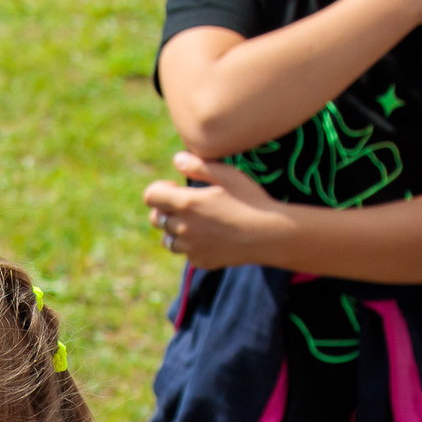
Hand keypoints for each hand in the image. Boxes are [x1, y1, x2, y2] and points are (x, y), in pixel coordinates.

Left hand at [143, 152, 290, 270]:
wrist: (270, 234)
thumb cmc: (251, 199)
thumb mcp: (227, 175)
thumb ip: (198, 166)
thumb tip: (177, 159)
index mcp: (186, 204)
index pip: (150, 196)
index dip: (160, 190)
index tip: (175, 188)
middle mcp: (183, 228)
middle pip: (156, 218)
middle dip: (166, 210)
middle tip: (188, 205)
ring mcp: (191, 248)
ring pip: (168, 239)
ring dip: (176, 230)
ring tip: (198, 223)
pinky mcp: (201, 261)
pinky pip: (187, 254)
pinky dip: (193, 246)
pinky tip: (212, 237)